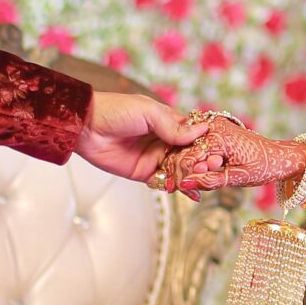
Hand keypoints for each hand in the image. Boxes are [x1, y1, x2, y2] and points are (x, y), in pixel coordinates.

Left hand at [75, 93, 209, 184]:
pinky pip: (165, 181)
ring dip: (194, 174)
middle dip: (203, 161)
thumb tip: (202, 131)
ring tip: (205, 179)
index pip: (194, 133)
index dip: (207, 141)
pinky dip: (180, 187)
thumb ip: (174, 126)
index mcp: (169, 121)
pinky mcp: (144, 172)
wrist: (86, 127)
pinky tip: (193, 193)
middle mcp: (165, 140)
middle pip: (191, 153)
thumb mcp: (148, 112)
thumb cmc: (116, 110)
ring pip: (181, 169)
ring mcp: (155, 157)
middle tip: (213, 167)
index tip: (219, 148)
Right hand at [172, 117, 305, 196]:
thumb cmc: (263, 167)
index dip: (181, 176)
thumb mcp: (237, 178)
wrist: (279, 156)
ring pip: (186, 147)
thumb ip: (210, 180)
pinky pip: (195, 145)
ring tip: (189, 183)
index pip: (187, 158)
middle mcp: (213, 126)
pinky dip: (193, 159)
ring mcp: (213, 125)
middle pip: (183, 150)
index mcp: (219, 136)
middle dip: (180, 171)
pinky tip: (196, 172)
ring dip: (185, 165)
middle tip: (182, 189)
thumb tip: (185, 184)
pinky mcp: (214, 129)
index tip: (177, 190)